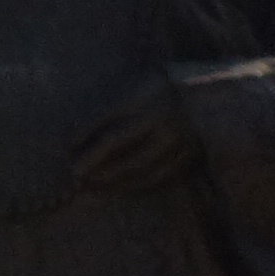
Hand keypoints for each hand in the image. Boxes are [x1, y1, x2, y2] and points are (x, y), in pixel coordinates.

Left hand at [70, 88, 195, 197]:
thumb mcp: (133, 88)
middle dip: (92, 160)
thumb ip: (107, 109)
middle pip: (117, 142)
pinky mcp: (188, 155)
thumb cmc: (158, 91)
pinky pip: (158, 176)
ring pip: (137, 165)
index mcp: (144, 96)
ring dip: (110, 178)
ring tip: (91, 185)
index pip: (105, 116)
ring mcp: (176, 138)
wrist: (206, 95)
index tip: (68, 146)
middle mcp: (160, 118)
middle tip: (74, 172)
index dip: (83, 134)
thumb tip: (75, 139)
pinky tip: (118, 188)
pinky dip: (135, 185)